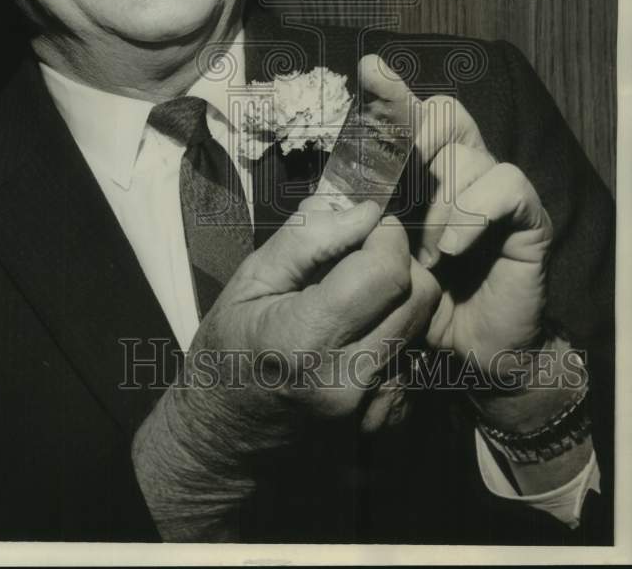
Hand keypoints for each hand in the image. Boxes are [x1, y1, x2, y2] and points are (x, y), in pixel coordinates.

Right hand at [132, 195, 439, 538]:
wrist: (222, 436)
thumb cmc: (227, 348)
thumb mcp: (250, 280)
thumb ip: (307, 239)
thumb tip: (364, 208)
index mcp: (304, 339)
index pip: (385, 272)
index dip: (385, 234)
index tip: (367, 223)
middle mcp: (346, 378)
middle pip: (418, 296)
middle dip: (399, 259)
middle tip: (362, 255)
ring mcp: (368, 407)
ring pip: (422, 323)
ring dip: (400, 294)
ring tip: (357, 294)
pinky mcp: (382, 419)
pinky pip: (414, 354)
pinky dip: (395, 331)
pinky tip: (358, 332)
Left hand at [359, 56, 552, 369]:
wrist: (461, 357)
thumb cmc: (406, 303)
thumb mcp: (364, 259)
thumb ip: (347, 219)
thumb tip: (330, 189)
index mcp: (415, 169)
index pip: (404, 114)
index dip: (389, 92)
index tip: (370, 70)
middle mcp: (456, 167)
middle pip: (440, 114)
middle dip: (412, 144)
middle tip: (393, 193)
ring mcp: (492, 188)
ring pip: (466, 152)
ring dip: (438, 203)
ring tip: (427, 254)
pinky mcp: (525, 217)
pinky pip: (506, 184)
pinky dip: (474, 212)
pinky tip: (452, 249)